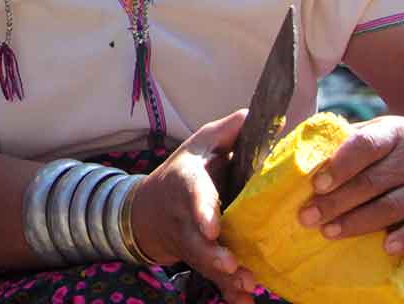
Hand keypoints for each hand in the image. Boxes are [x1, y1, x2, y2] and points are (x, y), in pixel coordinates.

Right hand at [130, 111, 260, 303]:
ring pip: (204, 263)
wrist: (146, 210)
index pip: (192, 195)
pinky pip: (211, 280)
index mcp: (187, 184)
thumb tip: (257, 117)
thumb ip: (226, 133)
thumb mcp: (198, 146)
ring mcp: (190, 242)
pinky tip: (243, 301)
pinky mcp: (198, 260)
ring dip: (224, 278)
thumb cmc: (182, 174)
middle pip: (196, 238)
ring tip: (247, 287)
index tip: (213, 227)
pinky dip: (227, 293)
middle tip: (233, 266)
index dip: (201, 211)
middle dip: (213, 255)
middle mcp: (185, 216)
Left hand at [296, 115, 403, 254]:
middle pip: (373, 182)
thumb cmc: (394, 143)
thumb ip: (342, 141)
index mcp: (394, 133)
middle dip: (337, 202)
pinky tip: (386, 248)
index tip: (316, 185)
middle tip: (307, 216)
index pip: (365, 146)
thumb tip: (298, 156)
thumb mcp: (374, 129)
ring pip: (393, 207)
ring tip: (328, 232)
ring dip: (358, 222)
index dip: (340, 166)